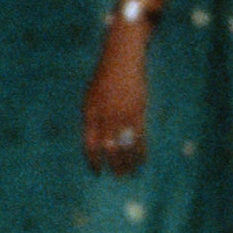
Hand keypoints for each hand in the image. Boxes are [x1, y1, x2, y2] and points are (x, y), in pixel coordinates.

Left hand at [83, 24, 149, 174]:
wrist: (121, 57)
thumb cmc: (106, 75)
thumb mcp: (92, 95)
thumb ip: (93, 116)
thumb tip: (96, 137)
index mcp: (89, 112)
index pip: (90, 144)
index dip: (93, 160)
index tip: (97, 171)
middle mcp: (104, 115)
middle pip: (108, 148)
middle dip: (113, 165)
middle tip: (118, 175)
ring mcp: (121, 114)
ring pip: (124, 145)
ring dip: (128, 162)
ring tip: (130, 173)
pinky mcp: (137, 111)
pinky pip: (139, 137)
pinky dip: (141, 151)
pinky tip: (142, 160)